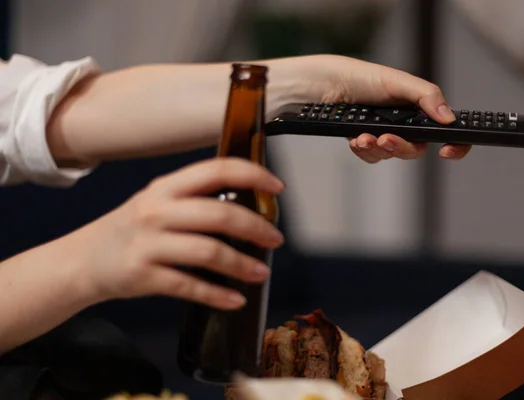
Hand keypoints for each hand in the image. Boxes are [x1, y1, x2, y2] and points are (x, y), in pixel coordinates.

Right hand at [66, 158, 284, 309]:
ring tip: (260, 273)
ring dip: (242, 265)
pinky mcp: (143, 275)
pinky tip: (235, 299)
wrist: (82, 261)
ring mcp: (148, 243)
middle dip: (256, 227)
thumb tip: (248, 207)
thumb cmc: (130, 230)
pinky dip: (217, 295)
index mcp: (167, 187)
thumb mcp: (158, 203)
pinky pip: (189, 286)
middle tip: (275, 239)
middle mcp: (157, 210)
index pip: (217, 169)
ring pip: (209, 252)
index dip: (252, 174)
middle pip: (219, 214)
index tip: (277, 187)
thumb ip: (195, 200)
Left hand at [295, 55, 471, 162]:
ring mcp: (385, 133)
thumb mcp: (396, 81)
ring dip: (377, 148)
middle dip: (401, 147)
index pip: (445, 129)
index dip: (455, 143)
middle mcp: (404, 122)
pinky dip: (364, 150)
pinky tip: (355, 139)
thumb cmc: (360, 77)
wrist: (324, 86)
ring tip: (363, 137)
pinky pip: (372, 157)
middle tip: (386, 139)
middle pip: (416, 149)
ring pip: (392, 155)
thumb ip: (425, 97)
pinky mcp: (366, 141)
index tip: (447, 151)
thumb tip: (448, 117)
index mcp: (418, 107)